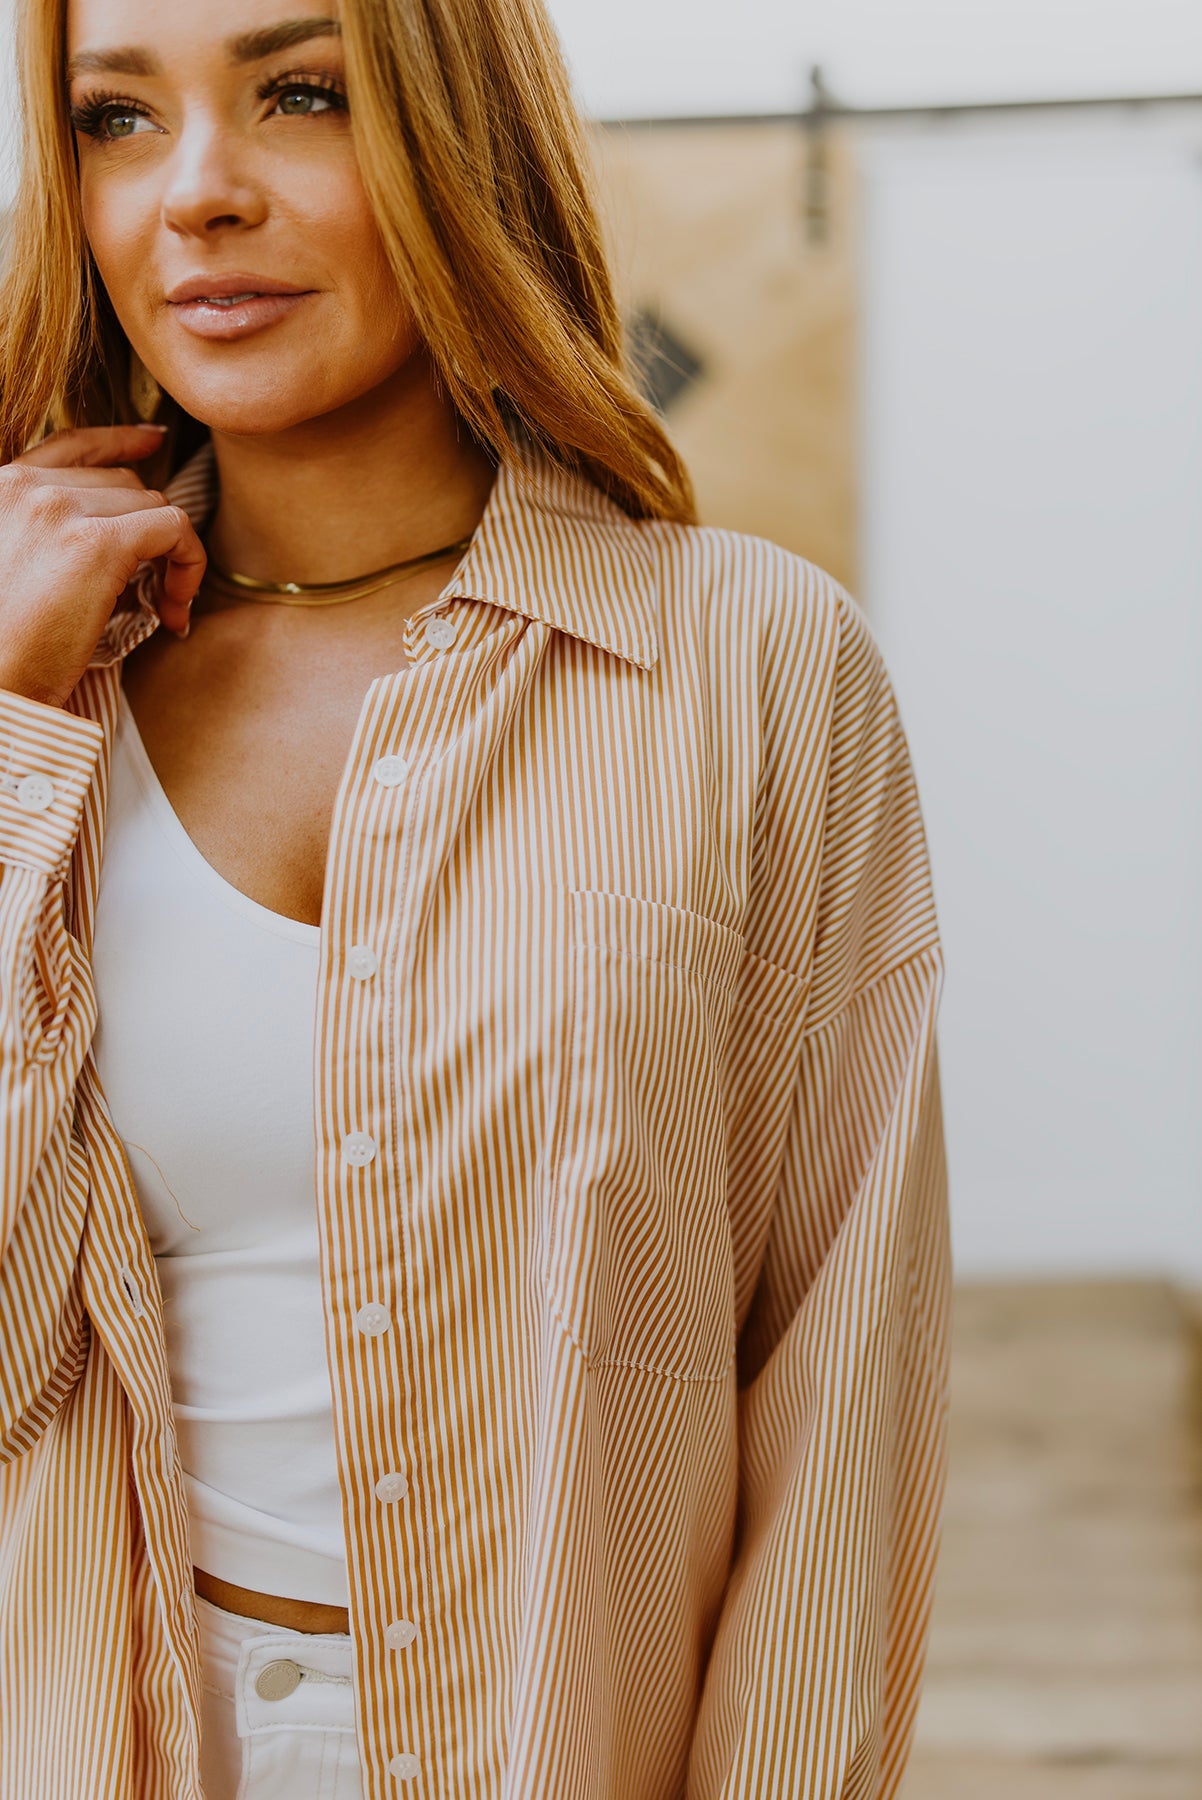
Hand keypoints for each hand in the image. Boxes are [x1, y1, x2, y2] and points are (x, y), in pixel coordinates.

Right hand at [0, 424, 206, 709]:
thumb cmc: (2, 649)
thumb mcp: (12, 570)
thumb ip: (45, 537)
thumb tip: (115, 538)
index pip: (71, 446)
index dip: (119, 440)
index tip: (153, 439)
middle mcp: (25, 488)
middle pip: (123, 483)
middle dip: (149, 532)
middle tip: (154, 589)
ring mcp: (59, 509)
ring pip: (151, 504)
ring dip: (171, 554)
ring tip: (161, 608)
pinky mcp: (96, 543)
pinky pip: (174, 528)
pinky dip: (188, 564)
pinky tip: (173, 610)